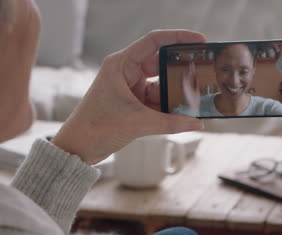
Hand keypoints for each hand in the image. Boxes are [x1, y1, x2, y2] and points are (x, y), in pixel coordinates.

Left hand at [52, 30, 206, 164]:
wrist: (78, 148)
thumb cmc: (96, 128)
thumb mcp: (137, 123)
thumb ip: (170, 123)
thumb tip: (197, 122)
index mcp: (121, 65)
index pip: (154, 42)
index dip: (178, 38)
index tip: (200, 41)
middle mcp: (126, 72)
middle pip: (161, 63)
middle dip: (182, 70)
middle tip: (203, 72)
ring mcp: (131, 88)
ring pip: (161, 84)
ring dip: (177, 92)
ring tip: (197, 97)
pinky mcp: (134, 103)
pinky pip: (158, 100)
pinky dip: (170, 106)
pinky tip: (184, 112)